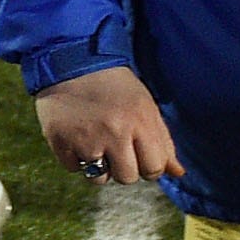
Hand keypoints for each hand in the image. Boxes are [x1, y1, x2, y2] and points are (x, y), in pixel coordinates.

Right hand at [36, 66, 177, 183]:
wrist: (72, 61)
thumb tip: (178, 173)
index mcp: (140, 120)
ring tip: (95, 141)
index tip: (139, 151)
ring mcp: (86, 139)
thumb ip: (163, 141)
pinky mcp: (61, 141)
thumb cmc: (114, 85)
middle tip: (115, 144)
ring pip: (100, 178)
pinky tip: (77, 135)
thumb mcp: (145, 105)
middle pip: (128, 177)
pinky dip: (76, 157)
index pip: (154, 169)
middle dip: (124, 166)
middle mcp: (115, 132)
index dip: (148, 164)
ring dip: (99, 166)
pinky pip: (74, 168)